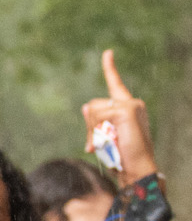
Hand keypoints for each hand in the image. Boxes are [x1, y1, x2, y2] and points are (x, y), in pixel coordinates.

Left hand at [83, 49, 157, 183]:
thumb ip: (96, 120)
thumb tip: (85, 105)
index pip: (115, 84)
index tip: (108, 53)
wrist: (135, 168)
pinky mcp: (127, 110)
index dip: (110, 68)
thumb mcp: (105, 135)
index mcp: (126, 107)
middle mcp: (131, 103)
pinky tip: (111, 139)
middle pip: (93, 106)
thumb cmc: (121, 155)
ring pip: (94, 110)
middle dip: (89, 127)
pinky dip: (99, 130)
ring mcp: (131, 105)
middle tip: (97, 145)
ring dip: (93, 130)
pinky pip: (100, 115)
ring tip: (107, 144)